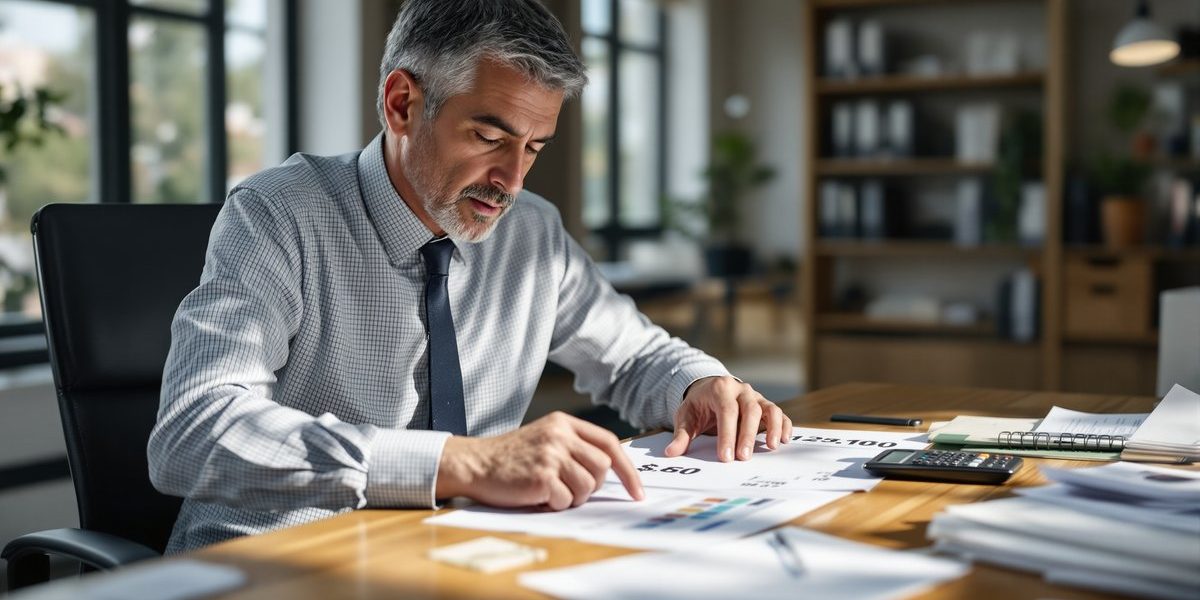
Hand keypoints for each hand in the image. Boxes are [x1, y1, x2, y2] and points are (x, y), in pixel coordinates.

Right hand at [435, 412, 643, 509]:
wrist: (476, 463)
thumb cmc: (512, 457)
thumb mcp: (545, 438)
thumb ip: (574, 446)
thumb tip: (610, 470)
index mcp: (564, 423)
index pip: (609, 443)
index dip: (628, 469)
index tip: (637, 491)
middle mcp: (560, 435)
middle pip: (602, 467)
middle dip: (592, 485)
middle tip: (570, 489)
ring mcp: (551, 455)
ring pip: (587, 487)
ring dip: (572, 497)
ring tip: (550, 491)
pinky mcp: (541, 477)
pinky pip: (566, 500)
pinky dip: (556, 505)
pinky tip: (538, 496)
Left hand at [664, 376, 792, 461]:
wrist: (710, 388)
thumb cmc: (699, 405)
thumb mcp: (686, 416)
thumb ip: (681, 435)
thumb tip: (671, 453)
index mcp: (720, 389)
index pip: (726, 411)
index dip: (727, 434)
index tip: (725, 456)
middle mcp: (741, 389)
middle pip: (749, 410)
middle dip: (747, 435)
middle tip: (743, 458)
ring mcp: (755, 396)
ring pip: (769, 408)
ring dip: (773, 427)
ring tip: (771, 447)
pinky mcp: (765, 404)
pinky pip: (778, 413)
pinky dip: (784, 425)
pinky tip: (784, 440)